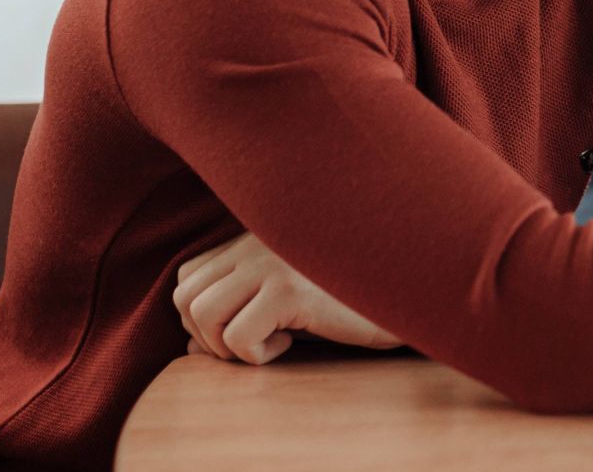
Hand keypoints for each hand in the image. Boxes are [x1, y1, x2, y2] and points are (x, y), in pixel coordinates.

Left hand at [172, 230, 400, 363]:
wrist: (407, 287)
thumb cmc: (351, 298)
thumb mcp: (288, 298)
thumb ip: (239, 310)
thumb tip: (188, 350)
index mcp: (255, 237)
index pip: (188, 278)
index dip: (203, 316)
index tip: (243, 328)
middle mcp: (256, 242)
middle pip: (185, 298)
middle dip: (209, 336)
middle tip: (254, 340)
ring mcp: (270, 263)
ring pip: (201, 316)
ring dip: (229, 346)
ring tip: (271, 340)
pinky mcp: (288, 290)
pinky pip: (237, 337)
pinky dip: (258, 354)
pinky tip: (293, 339)